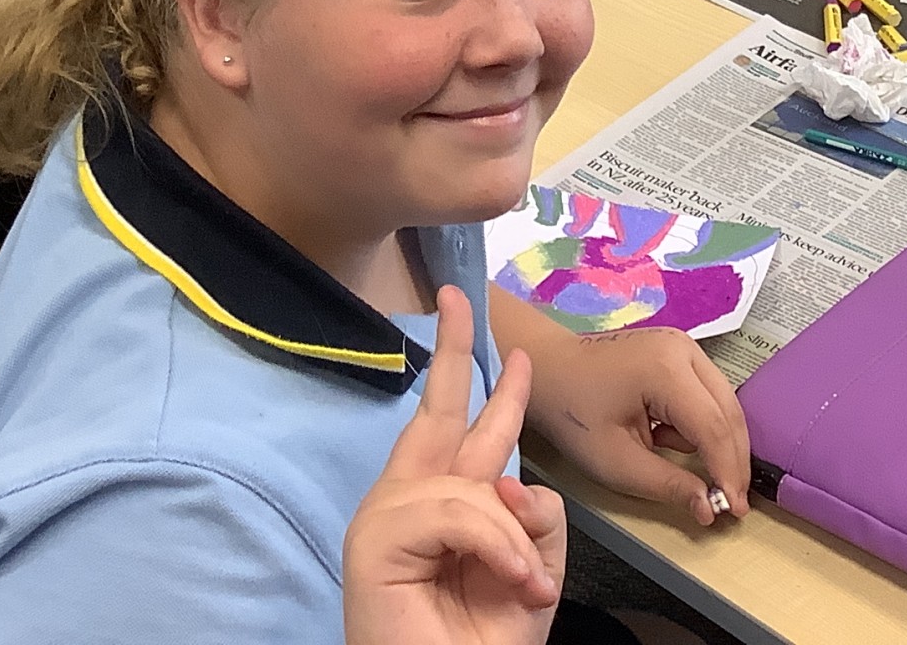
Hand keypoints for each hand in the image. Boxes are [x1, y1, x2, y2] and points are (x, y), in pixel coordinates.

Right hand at [343, 287, 564, 644]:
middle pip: (436, 408)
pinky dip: (497, 548)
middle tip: (455, 295)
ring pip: (472, 482)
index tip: (488, 326)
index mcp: (442, 500)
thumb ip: (534, 514)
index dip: (474, 372)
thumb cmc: (486, 642)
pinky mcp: (373, 539)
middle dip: (453, 347)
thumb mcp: (533, 568)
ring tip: (530, 586)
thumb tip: (508, 481)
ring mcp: (384, 513)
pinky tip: (515, 582)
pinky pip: (457, 511)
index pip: (458, 422)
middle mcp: (408, 494)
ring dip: (514, 537)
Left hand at [525, 322, 749, 528]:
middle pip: (728, 410)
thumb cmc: (574, 414)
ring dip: (720, 442)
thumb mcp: (616, 461)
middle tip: (733, 503)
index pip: (713, 427)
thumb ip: (668, 485)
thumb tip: (710, 508)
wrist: (549, 370)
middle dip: (733, 459)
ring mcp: (683, 345)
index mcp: (665, 369)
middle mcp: (683, 348)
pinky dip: (704, 424)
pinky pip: (707, 393)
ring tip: (704, 477)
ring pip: (723, 401)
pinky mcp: (678, 351)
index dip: (727, 472)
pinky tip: (675, 442)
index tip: (734, 511)